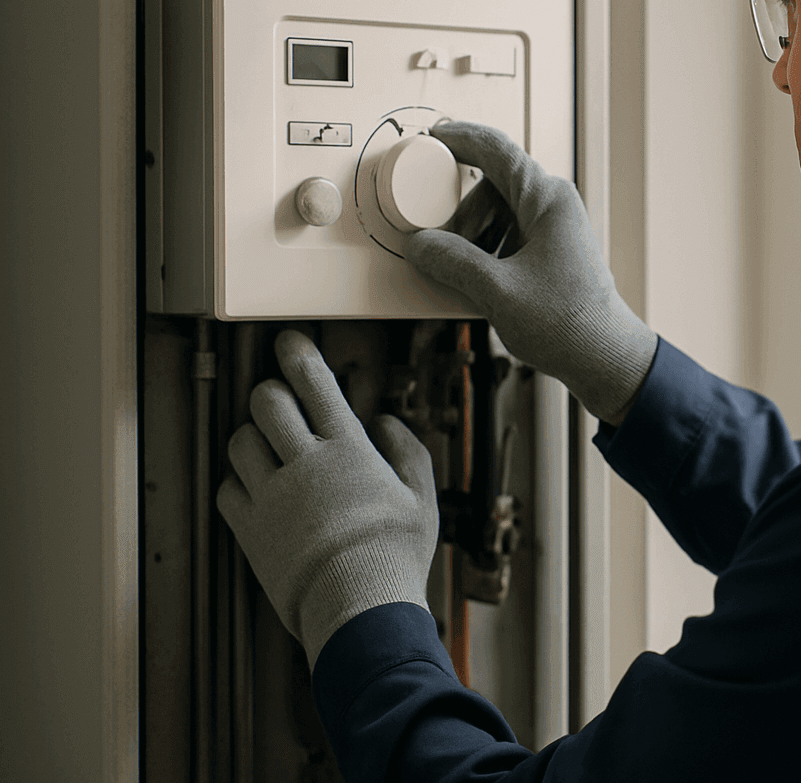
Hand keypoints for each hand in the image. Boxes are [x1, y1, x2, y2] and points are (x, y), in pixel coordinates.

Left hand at [216, 330, 438, 667]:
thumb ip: (406, 451)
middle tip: (280, 401)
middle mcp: (304, 464)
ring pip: (240, 441)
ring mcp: (272, 496)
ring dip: (252, 436)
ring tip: (269, 448)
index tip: (289, 341)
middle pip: (266, 402)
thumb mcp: (422, 498)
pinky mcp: (250, 529)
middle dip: (270, 393)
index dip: (298, 354)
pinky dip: (239, 482)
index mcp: (348, 450)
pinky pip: (227, 489)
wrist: (360, 608)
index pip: (315, 383)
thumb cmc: (398, 554)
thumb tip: (385, 421)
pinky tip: (259, 489)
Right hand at [403, 121, 657, 424]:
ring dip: (473, 236)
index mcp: (547, 199)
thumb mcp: (496, 290)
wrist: (605, 358)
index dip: (459, 138)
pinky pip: (511, 235)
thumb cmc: (565, 323)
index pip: (496, 150)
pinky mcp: (554, 250)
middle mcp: (555, 204)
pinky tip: (481, 283)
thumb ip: (451, 261)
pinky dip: (488, 250)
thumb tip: (418, 244)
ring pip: (500, 212)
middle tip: (442, 245)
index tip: (431, 138)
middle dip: (461, 213)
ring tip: (465, 272)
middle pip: (492, 186)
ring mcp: (557, 227)